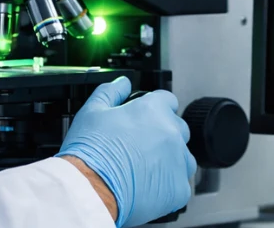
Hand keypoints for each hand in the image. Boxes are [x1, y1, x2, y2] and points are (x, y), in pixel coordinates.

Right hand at [57, 77, 194, 227]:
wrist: (90, 189)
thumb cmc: (90, 153)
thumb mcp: (92, 111)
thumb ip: (111, 92)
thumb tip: (122, 83)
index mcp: (153, 110)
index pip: (168, 100)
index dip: (156, 109)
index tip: (146, 119)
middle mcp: (171, 132)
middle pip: (178, 128)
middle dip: (163, 135)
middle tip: (140, 147)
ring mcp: (178, 160)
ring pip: (183, 156)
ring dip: (170, 160)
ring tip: (144, 170)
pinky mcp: (178, 187)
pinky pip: (180, 184)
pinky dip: (168, 186)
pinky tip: (148, 186)